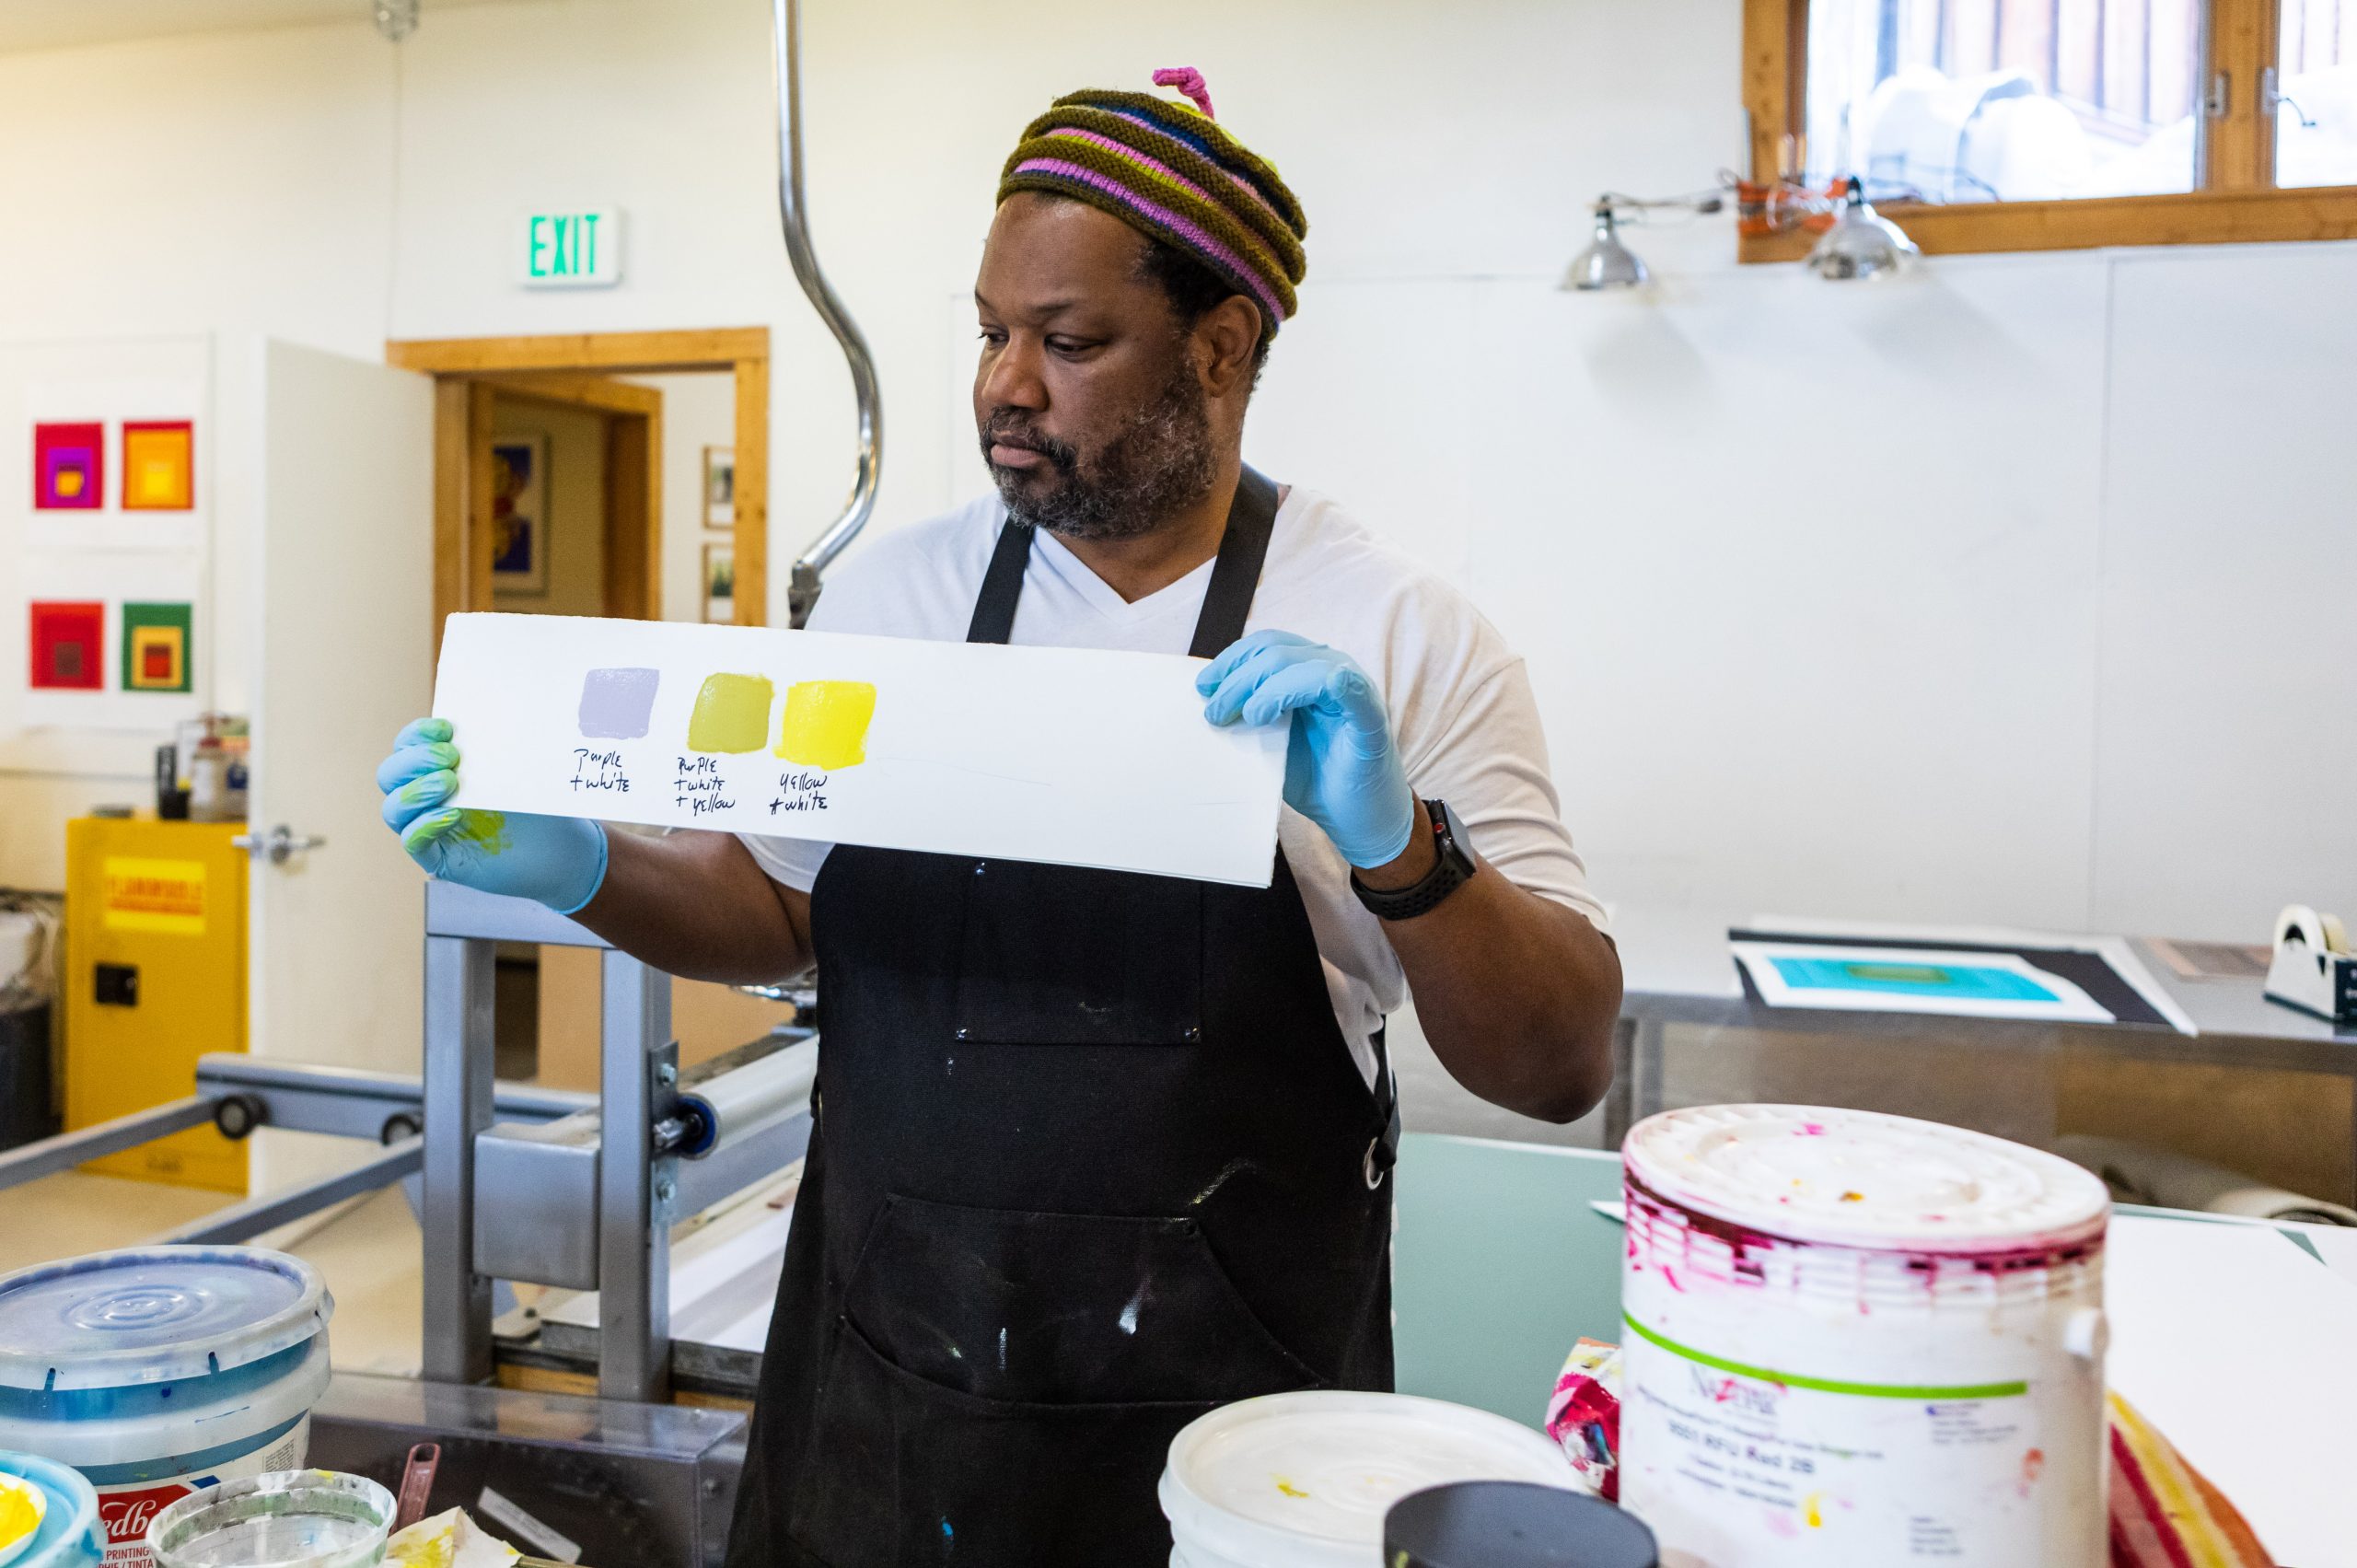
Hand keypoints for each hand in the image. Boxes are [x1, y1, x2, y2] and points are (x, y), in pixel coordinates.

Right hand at [376, 717, 608, 913]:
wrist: (559, 849)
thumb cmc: (534, 804)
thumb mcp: (512, 768)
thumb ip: (489, 747)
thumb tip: (481, 716)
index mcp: (436, 769)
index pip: (405, 747)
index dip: (416, 735)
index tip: (446, 728)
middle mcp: (425, 798)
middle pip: (389, 775)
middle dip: (414, 761)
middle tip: (451, 757)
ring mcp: (428, 828)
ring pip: (394, 809)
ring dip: (416, 791)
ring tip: (450, 783)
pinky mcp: (438, 858)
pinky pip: (413, 841)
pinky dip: (426, 825)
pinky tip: (452, 815)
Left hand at [1197, 630, 1416, 868]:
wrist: (1356, 818)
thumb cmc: (1316, 777)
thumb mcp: (1271, 739)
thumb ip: (1249, 714)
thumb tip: (1207, 702)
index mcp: (1310, 669)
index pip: (1267, 645)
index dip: (1231, 660)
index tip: (1203, 688)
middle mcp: (1333, 667)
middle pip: (1275, 650)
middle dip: (1237, 679)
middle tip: (1214, 713)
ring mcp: (1354, 686)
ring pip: (1296, 662)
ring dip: (1259, 688)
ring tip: (1243, 719)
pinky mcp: (1368, 712)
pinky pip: (1338, 684)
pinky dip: (1295, 691)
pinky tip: (1266, 715)